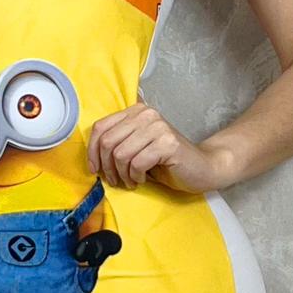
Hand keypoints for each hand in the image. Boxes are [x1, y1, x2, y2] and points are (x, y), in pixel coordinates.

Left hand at [86, 98, 228, 193]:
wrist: (201, 168)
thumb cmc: (166, 161)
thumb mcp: (136, 147)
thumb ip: (118, 142)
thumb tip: (91, 153)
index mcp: (136, 111)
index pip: (101, 127)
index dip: (92, 151)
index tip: (95, 169)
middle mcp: (147, 114)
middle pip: (108, 141)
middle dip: (107, 166)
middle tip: (115, 180)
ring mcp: (159, 127)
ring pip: (121, 154)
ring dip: (122, 174)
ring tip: (130, 181)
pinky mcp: (168, 143)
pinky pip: (137, 163)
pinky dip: (136, 176)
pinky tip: (142, 179)